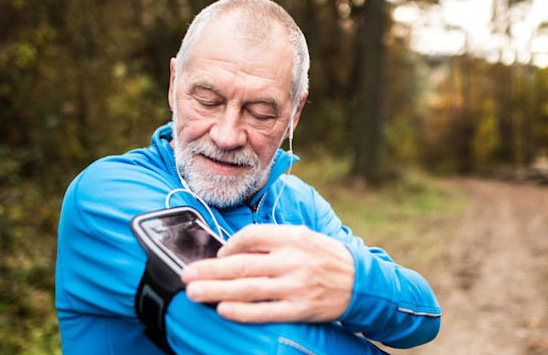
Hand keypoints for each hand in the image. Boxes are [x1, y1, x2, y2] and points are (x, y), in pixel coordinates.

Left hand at [180, 224, 354, 323]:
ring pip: (249, 288)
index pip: (252, 235)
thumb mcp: (303, 238)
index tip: (217, 254)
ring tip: (195, 293)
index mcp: (292, 237)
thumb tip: (235, 251)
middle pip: (243, 264)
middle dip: (211, 270)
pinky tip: (223, 309)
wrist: (360, 281)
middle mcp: (293, 260)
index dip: (229, 245)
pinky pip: (266, 310)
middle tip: (186, 275)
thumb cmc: (325, 258)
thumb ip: (272, 242)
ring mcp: (296, 285)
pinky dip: (243, 311)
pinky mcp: (300, 308)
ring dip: (218, 290)